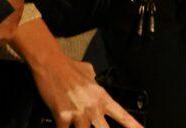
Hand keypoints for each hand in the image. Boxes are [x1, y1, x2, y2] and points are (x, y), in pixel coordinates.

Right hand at [13, 20, 142, 127]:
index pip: (122, 115)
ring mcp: (78, 112)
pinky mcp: (62, 116)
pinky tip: (62, 125)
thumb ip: (94, 81)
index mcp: (102, 97)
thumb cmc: (69, 67)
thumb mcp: (89, 72)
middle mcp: (93, 107)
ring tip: (77, 123)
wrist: (51, 63)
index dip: (134, 126)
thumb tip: (94, 80)